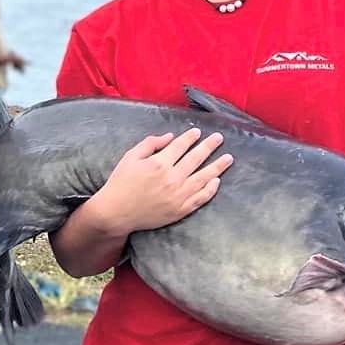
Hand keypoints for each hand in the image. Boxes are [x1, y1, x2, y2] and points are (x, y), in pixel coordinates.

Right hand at [84, 129, 232, 237]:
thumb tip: (170, 137)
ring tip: (228, 158)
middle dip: (209, 146)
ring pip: (204, 178)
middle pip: (196, 158)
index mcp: (159, 163)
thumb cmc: (121, 182)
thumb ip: (150, 143)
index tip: (198, 132)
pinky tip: (216, 181)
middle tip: (219, 138)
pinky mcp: (180, 209)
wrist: (116, 212)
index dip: (190, 137)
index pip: (180, 146)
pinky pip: (200, 198)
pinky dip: (210, 189)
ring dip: (218, 167)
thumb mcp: (130, 157)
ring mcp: (178, 195)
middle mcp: (172, 178)